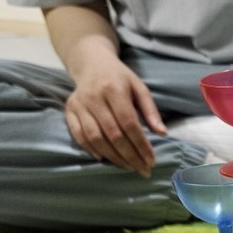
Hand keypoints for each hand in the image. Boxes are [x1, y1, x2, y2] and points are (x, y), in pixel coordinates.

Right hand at [65, 55, 166, 177]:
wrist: (91, 63)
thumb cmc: (120, 78)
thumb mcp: (139, 88)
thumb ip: (151, 110)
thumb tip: (162, 133)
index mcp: (114, 89)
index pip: (129, 123)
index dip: (141, 145)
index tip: (151, 160)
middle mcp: (94, 97)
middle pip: (113, 134)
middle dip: (130, 156)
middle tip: (143, 169)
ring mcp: (80, 104)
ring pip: (96, 138)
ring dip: (114, 157)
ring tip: (129, 166)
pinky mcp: (69, 110)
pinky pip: (79, 135)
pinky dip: (91, 150)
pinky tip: (105, 158)